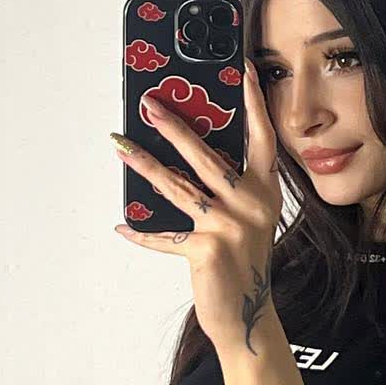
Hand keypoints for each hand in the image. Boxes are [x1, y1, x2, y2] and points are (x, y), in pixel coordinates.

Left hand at [112, 61, 281, 354]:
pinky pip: (164, 235)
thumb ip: (228, 188)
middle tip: (149, 104)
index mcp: (266, 192)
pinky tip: (122, 224)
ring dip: (144, 164)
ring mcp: (230, 227)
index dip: (252, 102)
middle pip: (207, 156)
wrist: (246, 316)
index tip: (241, 68)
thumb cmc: (241, 261)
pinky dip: (141, 231)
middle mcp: (252, 205)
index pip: (261, 138)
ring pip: (178, 186)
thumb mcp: (247, 218)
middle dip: (174, 127)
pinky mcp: (207, 250)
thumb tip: (185, 154)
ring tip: (120, 144)